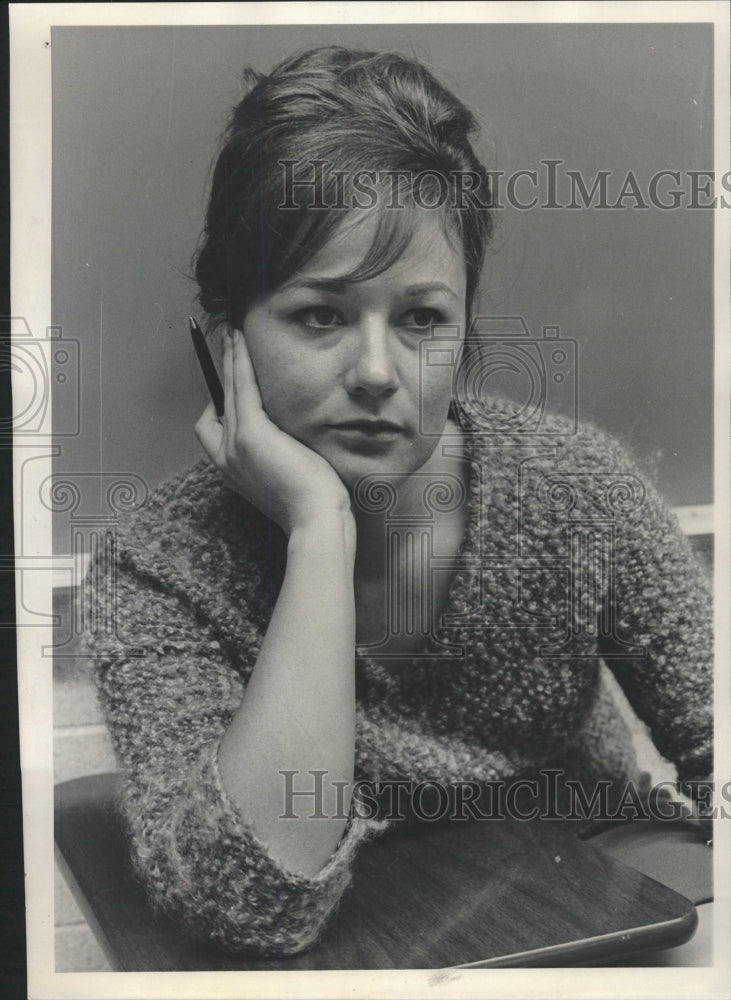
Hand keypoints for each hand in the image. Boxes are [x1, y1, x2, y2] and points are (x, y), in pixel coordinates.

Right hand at [194, 328, 352, 536]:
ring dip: (228, 359)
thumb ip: (278, 455)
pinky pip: (240, 387)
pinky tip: (241, 341)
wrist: (315, 518)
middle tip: (228, 344)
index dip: (220, 405)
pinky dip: (238, 361)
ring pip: (227, 391)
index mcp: (232, 471)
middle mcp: (225, 458)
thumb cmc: (312, 503)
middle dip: (222, 372)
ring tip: (233, 334)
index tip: (233, 385)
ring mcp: (234, 445)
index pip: (213, 429)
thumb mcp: (287, 477)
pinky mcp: (250, 434)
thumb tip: (289, 437)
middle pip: (218, 404)